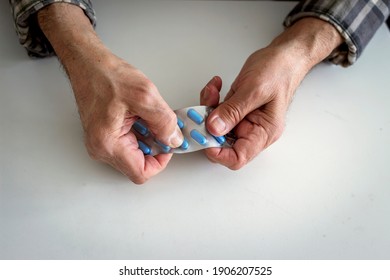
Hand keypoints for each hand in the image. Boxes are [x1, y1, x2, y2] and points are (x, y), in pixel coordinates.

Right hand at [38, 3, 182, 182]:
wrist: (87, 63)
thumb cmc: (105, 75)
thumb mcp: (145, 96)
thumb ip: (164, 122)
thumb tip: (174, 140)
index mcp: (107, 144)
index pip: (141, 173)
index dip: (160, 162)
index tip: (169, 145)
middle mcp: (101, 148)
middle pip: (138, 164)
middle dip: (155, 147)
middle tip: (162, 126)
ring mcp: (101, 143)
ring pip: (135, 153)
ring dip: (148, 138)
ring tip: (149, 116)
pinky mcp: (104, 136)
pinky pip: (129, 144)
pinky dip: (141, 133)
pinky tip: (141, 116)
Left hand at [201, 18, 342, 168]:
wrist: (284, 56)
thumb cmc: (280, 71)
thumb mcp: (255, 90)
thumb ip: (233, 111)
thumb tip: (213, 129)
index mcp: (263, 132)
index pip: (238, 157)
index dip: (218, 153)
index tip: (204, 136)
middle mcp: (252, 130)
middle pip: (222, 143)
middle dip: (208, 126)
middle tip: (202, 110)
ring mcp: (242, 120)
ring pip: (215, 127)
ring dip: (207, 109)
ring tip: (212, 90)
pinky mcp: (235, 110)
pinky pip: (216, 112)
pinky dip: (210, 100)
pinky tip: (215, 86)